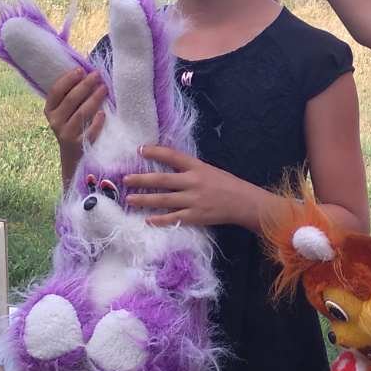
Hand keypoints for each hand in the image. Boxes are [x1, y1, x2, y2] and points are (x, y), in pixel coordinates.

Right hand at [44, 68, 106, 157]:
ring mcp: (66, 134)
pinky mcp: (78, 145)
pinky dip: (97, 122)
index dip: (68, 79)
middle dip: (85, 85)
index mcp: (50, 109)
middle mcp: (55, 121)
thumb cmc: (72, 124)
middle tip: (97, 75)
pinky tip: (103, 113)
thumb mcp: (65, 111)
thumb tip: (87, 71)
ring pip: (81, 113)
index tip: (81, 70)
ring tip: (104, 88)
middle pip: (70, 100)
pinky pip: (89, 131)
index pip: (56, 91)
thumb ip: (72, 94)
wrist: (72, 155)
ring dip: (94, 99)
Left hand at [124, 145, 261, 228]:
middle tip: (125, 179)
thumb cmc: (227, 185)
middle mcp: (194, 182)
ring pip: (164, 200)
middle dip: (142, 179)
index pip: (172, 156)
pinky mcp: (196, 216)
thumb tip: (167, 168)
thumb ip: (190, 170)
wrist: (244, 203)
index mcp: (197, 167)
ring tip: (129, 199)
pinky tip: (147, 220)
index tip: (139, 150)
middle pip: (162, 180)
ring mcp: (194, 200)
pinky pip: (174, 218)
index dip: (155, 152)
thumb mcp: (209, 170)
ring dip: (145, 200)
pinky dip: (160, 220)